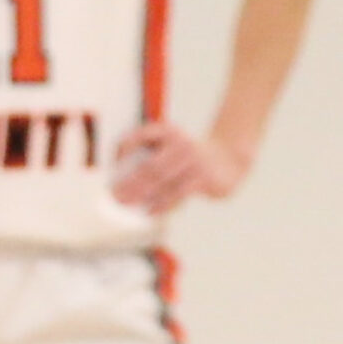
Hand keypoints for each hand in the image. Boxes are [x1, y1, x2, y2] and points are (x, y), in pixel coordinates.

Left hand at [110, 120, 247, 214]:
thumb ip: (151, 157)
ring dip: (141, 194)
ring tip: (125, 204)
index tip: (113, 162)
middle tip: (113, 195)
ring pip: (163, 180)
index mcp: (170, 132)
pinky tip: (150, 211)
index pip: (144, 134)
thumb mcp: (173, 147)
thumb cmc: (190, 157)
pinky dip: (162, 204)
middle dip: (130, 182)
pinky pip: (178, 193)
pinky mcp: (203, 177)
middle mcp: (181, 143)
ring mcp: (194, 160)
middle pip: (151, 165)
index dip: (127, 145)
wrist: (229, 158)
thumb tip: (121, 181)